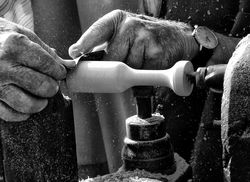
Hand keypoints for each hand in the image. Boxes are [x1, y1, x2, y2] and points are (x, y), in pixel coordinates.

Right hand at [0, 18, 74, 121]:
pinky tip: (25, 106)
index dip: (59, 72)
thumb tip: (68, 65)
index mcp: (14, 46)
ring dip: (40, 103)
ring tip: (40, 97)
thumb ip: (44, 50)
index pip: (49, 66)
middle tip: (50, 85)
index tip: (59, 73)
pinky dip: (23, 113)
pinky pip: (11, 115)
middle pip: (42, 87)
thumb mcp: (19, 34)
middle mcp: (3, 66)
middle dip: (52, 88)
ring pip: (29, 105)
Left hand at [69, 9, 197, 68]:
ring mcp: (144, 37)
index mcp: (118, 20)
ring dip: (132, 72)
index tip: (74, 52)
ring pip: (128, 68)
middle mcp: (130, 25)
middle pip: (112, 58)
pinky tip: (150, 64)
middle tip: (125, 66)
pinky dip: (143, 76)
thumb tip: (87, 62)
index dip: (85, 42)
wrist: (175, 38)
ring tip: (142, 61)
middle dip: (116, 68)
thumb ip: (110, 46)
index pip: (98, 31)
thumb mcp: (126, 34)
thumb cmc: (146, 39)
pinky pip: (141, 74)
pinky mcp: (155, 51)